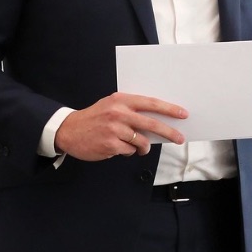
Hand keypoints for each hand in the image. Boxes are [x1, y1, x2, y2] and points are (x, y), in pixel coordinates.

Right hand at [54, 92, 186, 160]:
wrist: (69, 130)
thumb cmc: (94, 118)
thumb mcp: (111, 106)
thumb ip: (131, 110)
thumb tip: (156, 120)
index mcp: (120, 100)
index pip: (150, 103)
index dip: (169, 109)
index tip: (182, 114)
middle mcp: (119, 113)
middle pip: (152, 123)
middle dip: (169, 132)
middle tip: (179, 138)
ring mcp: (115, 129)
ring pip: (142, 141)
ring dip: (142, 147)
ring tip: (136, 146)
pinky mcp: (111, 145)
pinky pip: (130, 151)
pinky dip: (128, 151)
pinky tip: (117, 147)